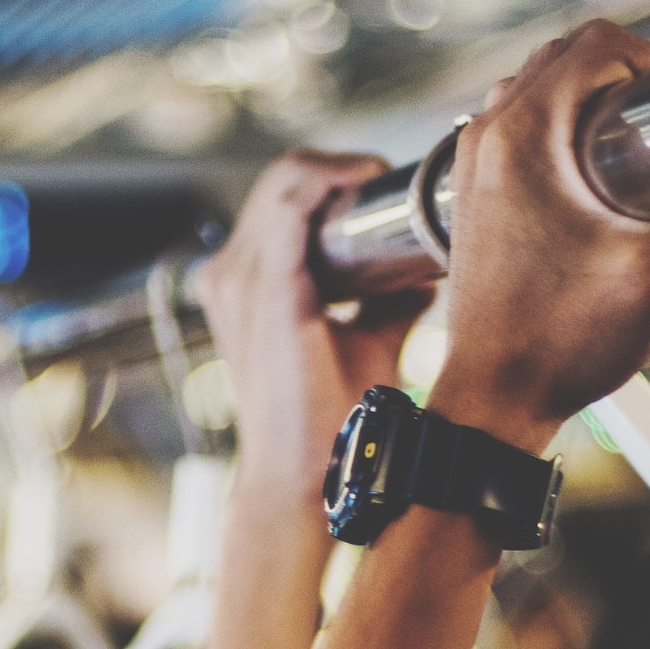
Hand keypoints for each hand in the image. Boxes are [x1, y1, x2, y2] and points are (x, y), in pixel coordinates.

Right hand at [196, 150, 434, 502]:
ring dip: (338, 171)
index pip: (280, 198)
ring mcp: (238, 278)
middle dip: (339, 170)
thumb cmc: (326, 423)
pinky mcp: (264, 288)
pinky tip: (361, 180)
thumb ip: (384, 304)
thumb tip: (421, 278)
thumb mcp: (364, 344)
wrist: (301, 477)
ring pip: (286, 179)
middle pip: (282, 178)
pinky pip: (289, 202)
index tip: (382, 189)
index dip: (331, 179)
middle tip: (390, 185)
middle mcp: (229, 274)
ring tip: (381, 182)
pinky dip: (327, 180)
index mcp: (242, 285)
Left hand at [431, 21, 649, 449]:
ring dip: (588, 102)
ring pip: (535, 91)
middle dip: (624, 74)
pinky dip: (559, 133)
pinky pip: (517, 132)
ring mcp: (472, 166)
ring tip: (637, 148)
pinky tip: (597, 180)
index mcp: (522, 135)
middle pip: (562, 57)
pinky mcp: (473, 196)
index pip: (596, 43)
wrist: (497, 395)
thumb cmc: (554, 341)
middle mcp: (486, 138)